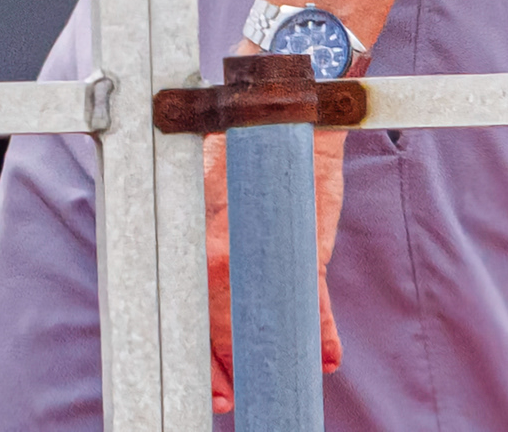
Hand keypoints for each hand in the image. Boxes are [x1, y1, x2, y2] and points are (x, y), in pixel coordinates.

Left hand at [202, 128, 344, 404]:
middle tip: (227, 397)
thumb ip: (219, 246)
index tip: (206, 384)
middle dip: (222, 369)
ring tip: (273, 380)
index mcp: (191, 230)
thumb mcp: (222, 197)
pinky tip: (325, 354)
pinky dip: (318, 331)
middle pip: (213, 324)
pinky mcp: (300, 247)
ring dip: (268, 356)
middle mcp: (214, 243)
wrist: (286, 109)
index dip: (194, 353)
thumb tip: (215, 286)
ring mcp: (257, 248)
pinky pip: (306, 300)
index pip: (182, 304)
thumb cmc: (248, 151)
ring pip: (257, 320)